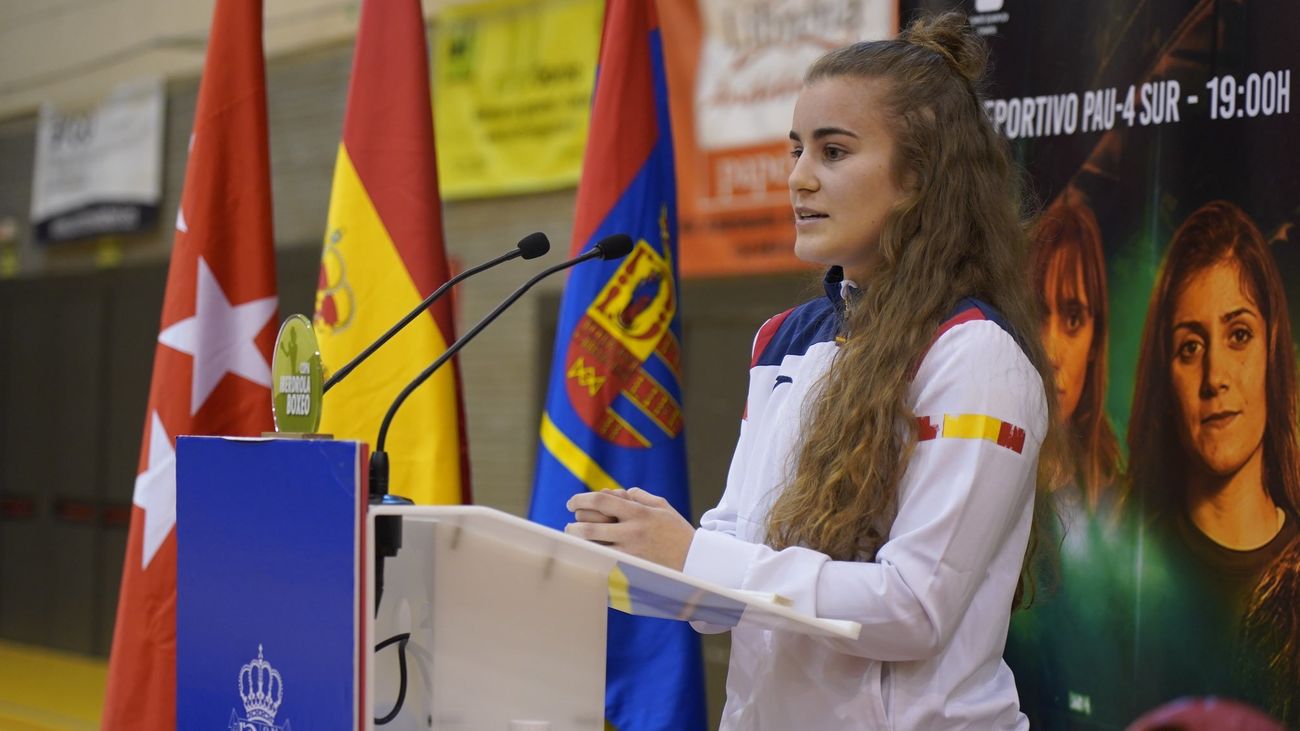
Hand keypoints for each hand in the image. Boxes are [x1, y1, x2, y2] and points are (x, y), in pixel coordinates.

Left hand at [565, 488, 695, 570]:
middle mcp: (631, 532)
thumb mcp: (662, 507)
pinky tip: (587, 553)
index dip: (581, 499)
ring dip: (578, 542)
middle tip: (571, 524)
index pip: (601, 500)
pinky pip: (602, 562)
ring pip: (592, 547)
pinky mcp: (630, 569)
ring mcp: (630, 552)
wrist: (695, 561)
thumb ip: (638, 496)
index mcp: (638, 513)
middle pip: (589, 526)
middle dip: (574, 524)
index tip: (571, 503)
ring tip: (575, 538)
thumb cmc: (677, 532)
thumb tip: (616, 492)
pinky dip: (591, 557)